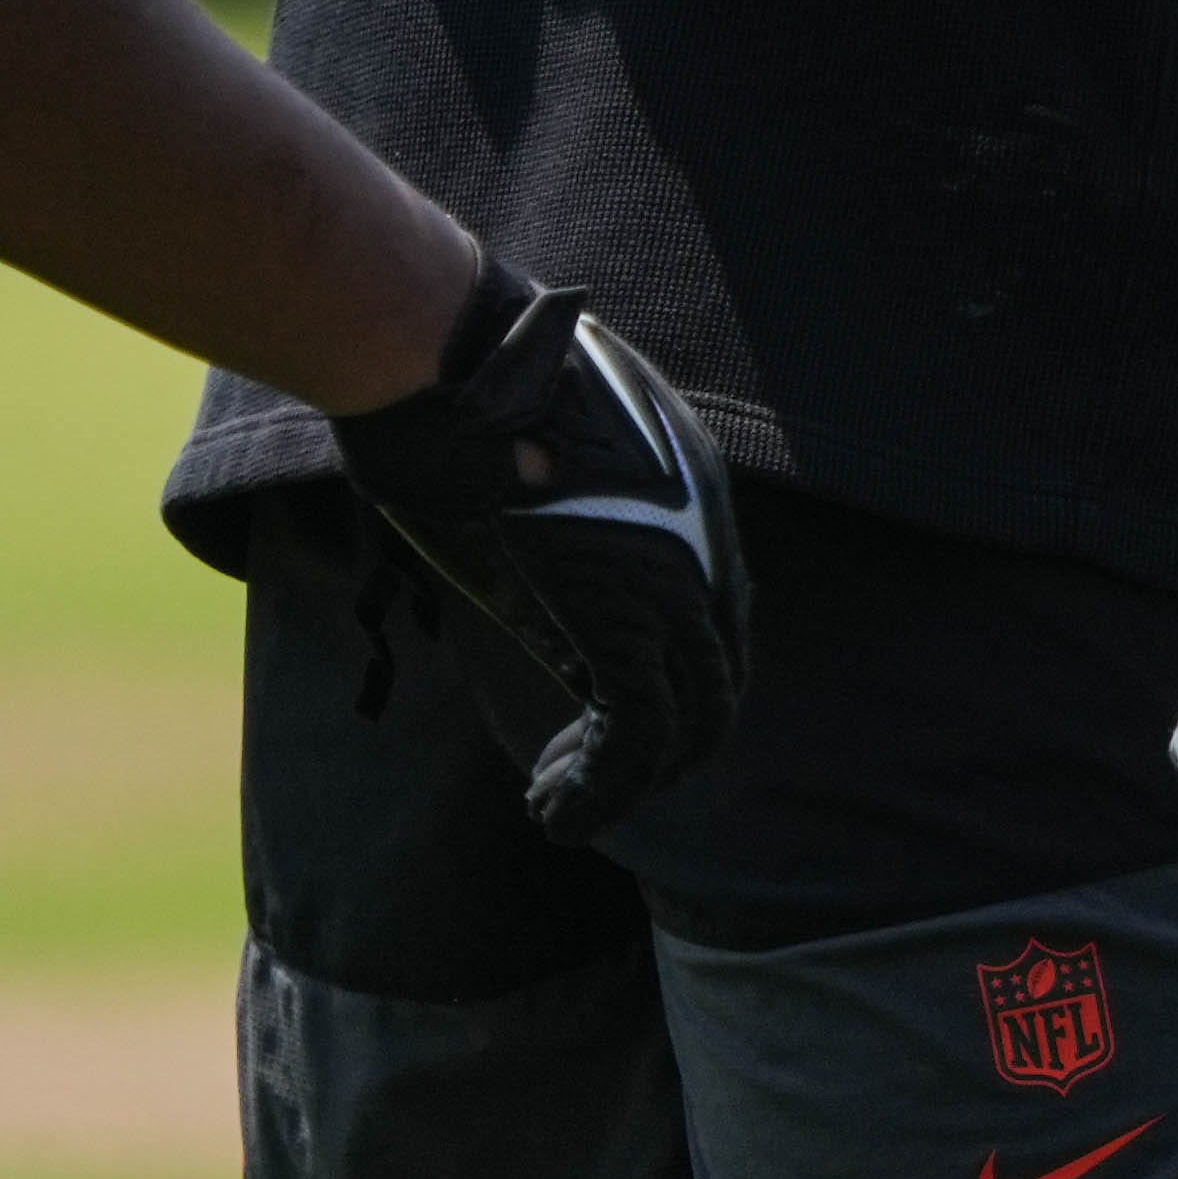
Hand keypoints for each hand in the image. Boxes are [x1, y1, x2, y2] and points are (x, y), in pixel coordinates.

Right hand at [324, 268, 752, 838]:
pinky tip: (554, 815)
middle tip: (582, 771)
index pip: (715, 620)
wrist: (461, 363)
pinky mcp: (621, 628)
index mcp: (698, 494)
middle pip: (715, 684)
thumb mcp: (552, 439)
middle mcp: (704, 547)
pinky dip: (600, 795)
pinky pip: (635, 742)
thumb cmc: (476, 388)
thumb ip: (570, 510)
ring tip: (555, 806)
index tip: (604, 709)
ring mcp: (670, 588)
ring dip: (623, 784)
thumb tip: (546, 582)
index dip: (672, 681)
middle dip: (659, 748)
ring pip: (685, 726)